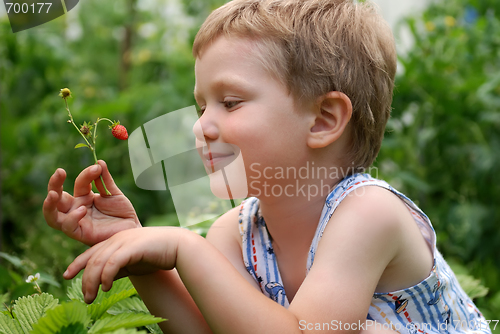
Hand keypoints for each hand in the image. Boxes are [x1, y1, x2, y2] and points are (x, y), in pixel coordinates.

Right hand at [43, 160, 140, 245]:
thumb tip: (99, 161)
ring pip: (52, 215)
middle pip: (56, 198)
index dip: (86, 174)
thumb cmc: (123, 213)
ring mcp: (77, 221)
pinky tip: (82, 210)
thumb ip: (105, 180)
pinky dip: (71, 218)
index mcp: (84, 197)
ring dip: (49, 204)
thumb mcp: (114, 194)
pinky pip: (68, 227)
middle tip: (59, 172)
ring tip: (53, 194)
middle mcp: (76, 208)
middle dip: (54, 184)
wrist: (133, 229)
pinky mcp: (81, 234)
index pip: (79, 183)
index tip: (97, 167)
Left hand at [64, 227, 186, 302]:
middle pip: (91, 259)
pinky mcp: (132, 247)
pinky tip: (106, 287)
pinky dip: (106, 276)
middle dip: (84, 279)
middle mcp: (116, 239)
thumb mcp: (132, 263)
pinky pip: (113, 263)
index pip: (90, 252)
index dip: (76, 264)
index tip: (66, 275)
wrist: (177, 246)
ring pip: (99, 262)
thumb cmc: (156, 254)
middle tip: (85, 297)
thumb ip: (118, 268)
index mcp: (115, 240)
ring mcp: (124, 241)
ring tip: (91, 297)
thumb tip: (103, 282)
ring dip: (92, 282)